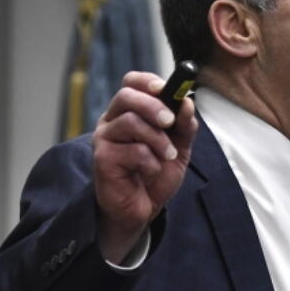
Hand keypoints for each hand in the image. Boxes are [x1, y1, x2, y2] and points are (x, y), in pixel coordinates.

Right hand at [92, 71, 197, 262]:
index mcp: (128, 111)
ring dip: (158, 140)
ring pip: (130, 122)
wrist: (143, 209)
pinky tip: (150, 172)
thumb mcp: (179, 147)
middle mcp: (112, 121)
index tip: (165, 88)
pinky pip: (132, 151)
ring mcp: (104, 139)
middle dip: (153, 106)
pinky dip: (150, 162)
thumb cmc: (155, 174)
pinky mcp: (103, 159)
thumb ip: (184, 125)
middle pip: (127, 96)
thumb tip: (187, 102)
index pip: (131, 83)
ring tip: (167, 156)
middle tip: (170, 122)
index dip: (148, 81)